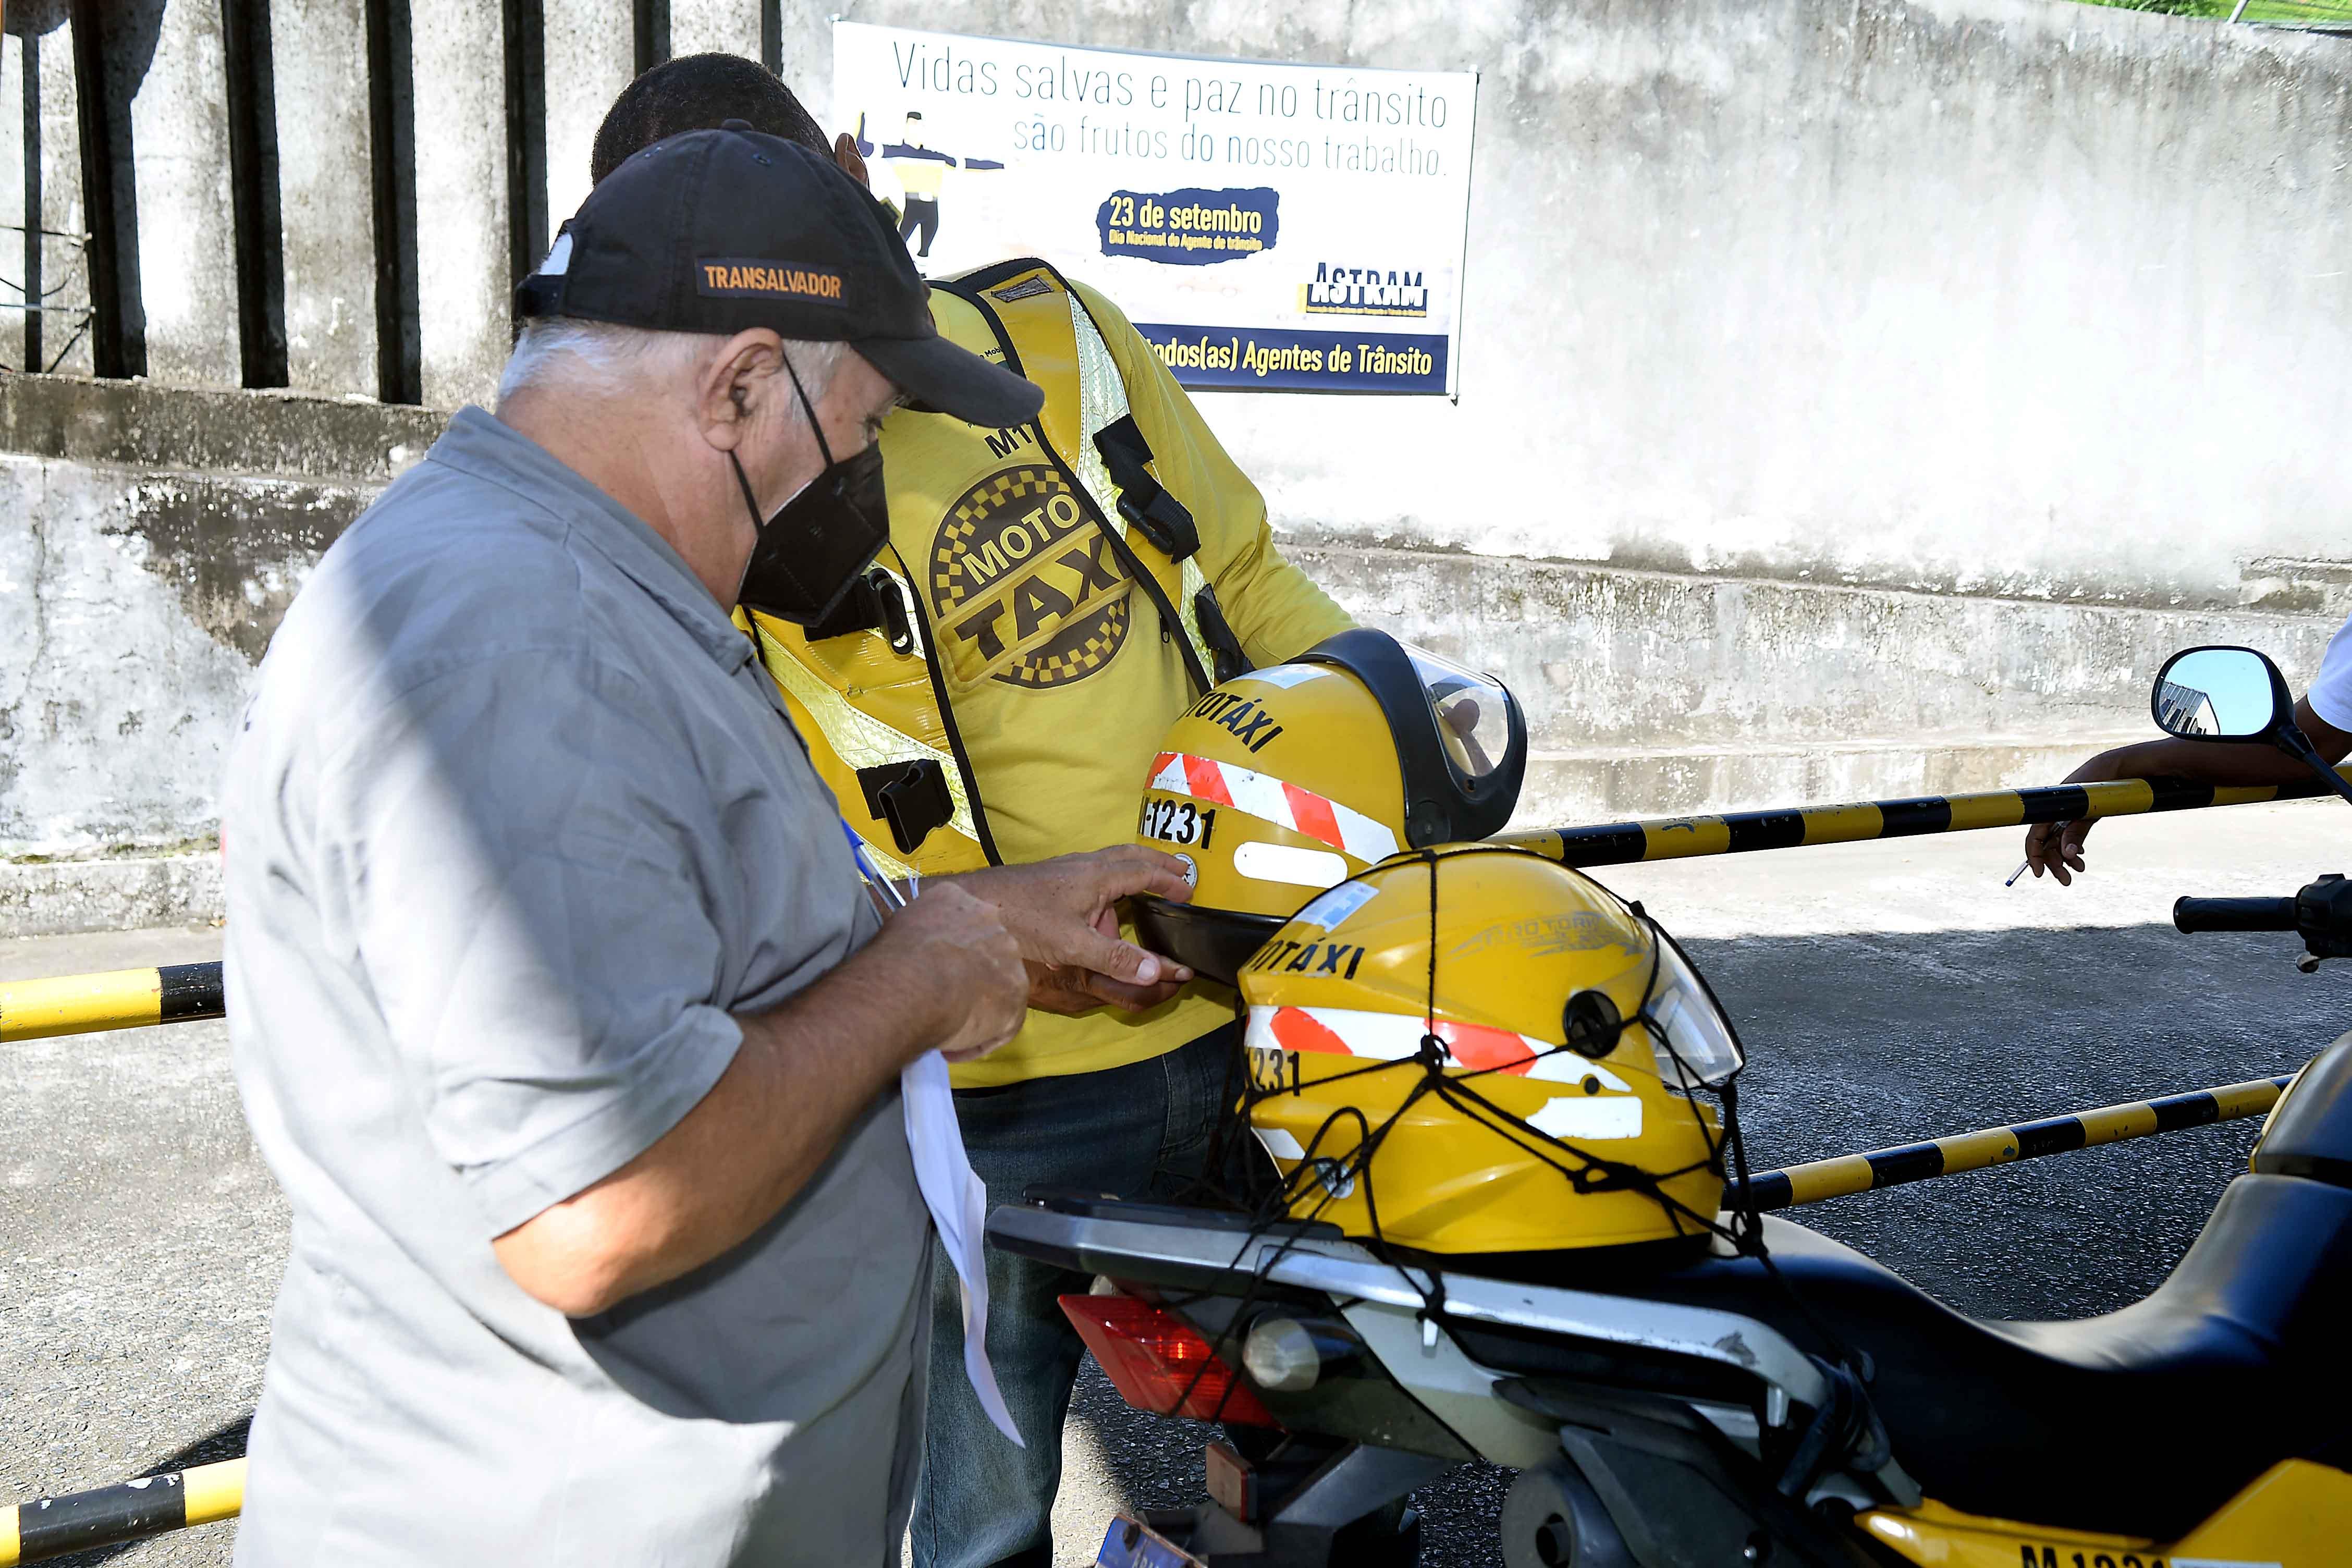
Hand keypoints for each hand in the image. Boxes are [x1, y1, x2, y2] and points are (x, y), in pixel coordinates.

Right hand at [867, 881, 1028, 1060]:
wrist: (913, 980)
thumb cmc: (894, 955)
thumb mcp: (900, 926)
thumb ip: (918, 934)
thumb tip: (917, 955)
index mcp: (961, 901)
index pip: (963, 925)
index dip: (948, 954)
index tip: (931, 974)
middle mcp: (992, 924)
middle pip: (986, 954)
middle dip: (967, 979)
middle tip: (938, 1002)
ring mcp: (1009, 959)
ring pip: (996, 989)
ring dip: (974, 1012)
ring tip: (943, 1032)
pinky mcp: (1015, 996)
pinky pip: (1001, 1024)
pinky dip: (977, 1042)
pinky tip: (950, 1050)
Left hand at [952, 848, 1196, 1011]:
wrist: (973, 904)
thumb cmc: (1021, 919)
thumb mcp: (1073, 944)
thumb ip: (1115, 958)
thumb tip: (1156, 972)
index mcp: (1096, 875)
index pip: (1143, 872)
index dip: (1169, 880)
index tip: (1189, 888)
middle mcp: (1083, 865)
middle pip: (1129, 855)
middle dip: (1156, 862)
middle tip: (1179, 870)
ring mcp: (1064, 870)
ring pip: (1108, 863)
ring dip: (1130, 872)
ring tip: (1142, 894)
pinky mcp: (1049, 879)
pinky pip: (1089, 874)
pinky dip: (1107, 883)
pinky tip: (1097, 908)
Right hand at [2023, 750, 2129, 885]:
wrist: (2115, 769)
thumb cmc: (2099, 787)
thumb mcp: (2088, 811)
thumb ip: (2076, 832)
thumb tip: (2067, 856)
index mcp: (2050, 809)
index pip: (2035, 837)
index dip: (2035, 856)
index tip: (2039, 873)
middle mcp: (2054, 813)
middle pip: (2047, 844)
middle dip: (2055, 863)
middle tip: (2066, 881)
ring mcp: (2065, 814)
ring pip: (2059, 842)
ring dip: (2066, 858)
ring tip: (2080, 869)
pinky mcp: (2076, 815)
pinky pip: (2068, 835)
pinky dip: (2072, 847)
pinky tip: (2080, 855)